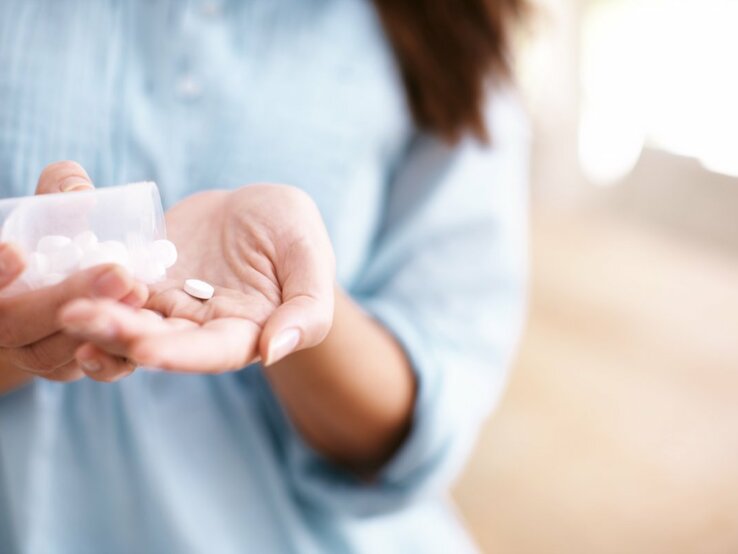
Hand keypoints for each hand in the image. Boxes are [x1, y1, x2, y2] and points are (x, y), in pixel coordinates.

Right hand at [0, 161, 146, 385]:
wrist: (70, 282)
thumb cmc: (54, 233)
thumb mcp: (52, 208)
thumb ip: (60, 191)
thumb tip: (81, 188)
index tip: (17, 251)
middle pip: (14, 323)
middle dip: (65, 298)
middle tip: (117, 274)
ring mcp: (27, 352)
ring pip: (48, 353)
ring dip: (96, 323)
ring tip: (136, 290)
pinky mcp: (66, 367)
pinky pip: (86, 369)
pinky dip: (113, 351)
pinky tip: (142, 323)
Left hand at [60, 184, 335, 380]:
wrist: (256, 208)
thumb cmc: (293, 231)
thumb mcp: (311, 256)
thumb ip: (307, 308)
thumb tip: (274, 351)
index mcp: (247, 332)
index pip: (214, 352)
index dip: (181, 353)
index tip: (146, 350)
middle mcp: (202, 329)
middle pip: (161, 341)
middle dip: (122, 335)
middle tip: (82, 319)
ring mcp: (169, 306)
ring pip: (131, 322)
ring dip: (98, 319)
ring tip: (68, 308)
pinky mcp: (145, 280)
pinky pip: (115, 290)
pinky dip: (92, 289)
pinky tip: (69, 281)